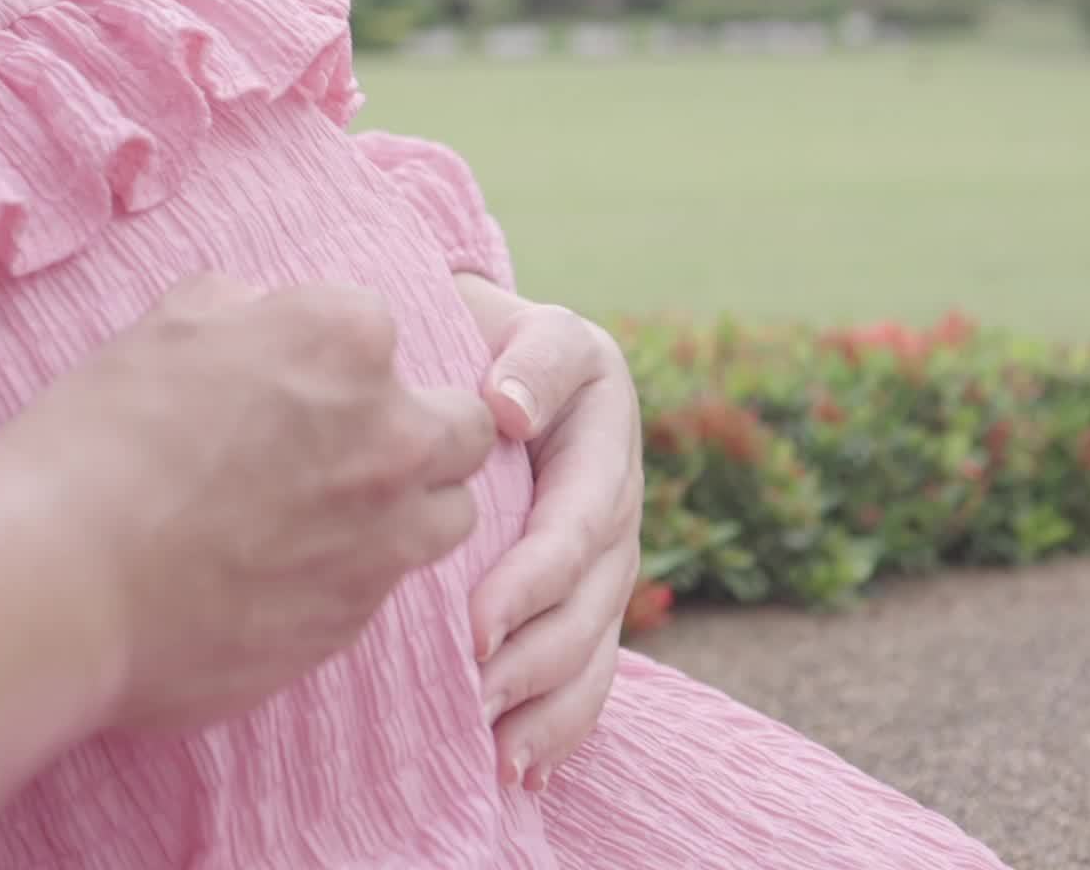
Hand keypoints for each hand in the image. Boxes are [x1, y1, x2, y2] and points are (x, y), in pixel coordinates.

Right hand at [0, 275, 496, 733]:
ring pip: (451, 514)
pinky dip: (354, 575)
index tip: (297, 380)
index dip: (339, 356)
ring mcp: (383, 537)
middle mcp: (390, 436)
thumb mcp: (170, 323)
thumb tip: (271, 319)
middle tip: (343, 446)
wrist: (62, 577)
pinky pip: (388, 588)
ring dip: (411, 506)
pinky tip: (285, 571)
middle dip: (416, 428)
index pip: (383, 328)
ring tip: (332, 513)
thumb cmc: (100, 438)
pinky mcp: (355, 620)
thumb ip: (250, 308)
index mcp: (347, 341)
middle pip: (462, 426)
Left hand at [456, 274, 641, 788]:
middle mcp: (617, 498)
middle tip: (472, 695)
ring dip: (550, 706)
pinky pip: (591, 670)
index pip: (576, 523)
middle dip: (535, 656)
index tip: (474, 626)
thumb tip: (508, 413)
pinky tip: (523, 771)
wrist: (495, 351)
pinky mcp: (589, 595)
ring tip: (498, 754)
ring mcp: (609, 554)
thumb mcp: (515, 319)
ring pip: (595, 645)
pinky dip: (563, 726)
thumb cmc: (484, 332)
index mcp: (604, 428)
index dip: (531, 581)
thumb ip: (524, 355)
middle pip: (591, 599)